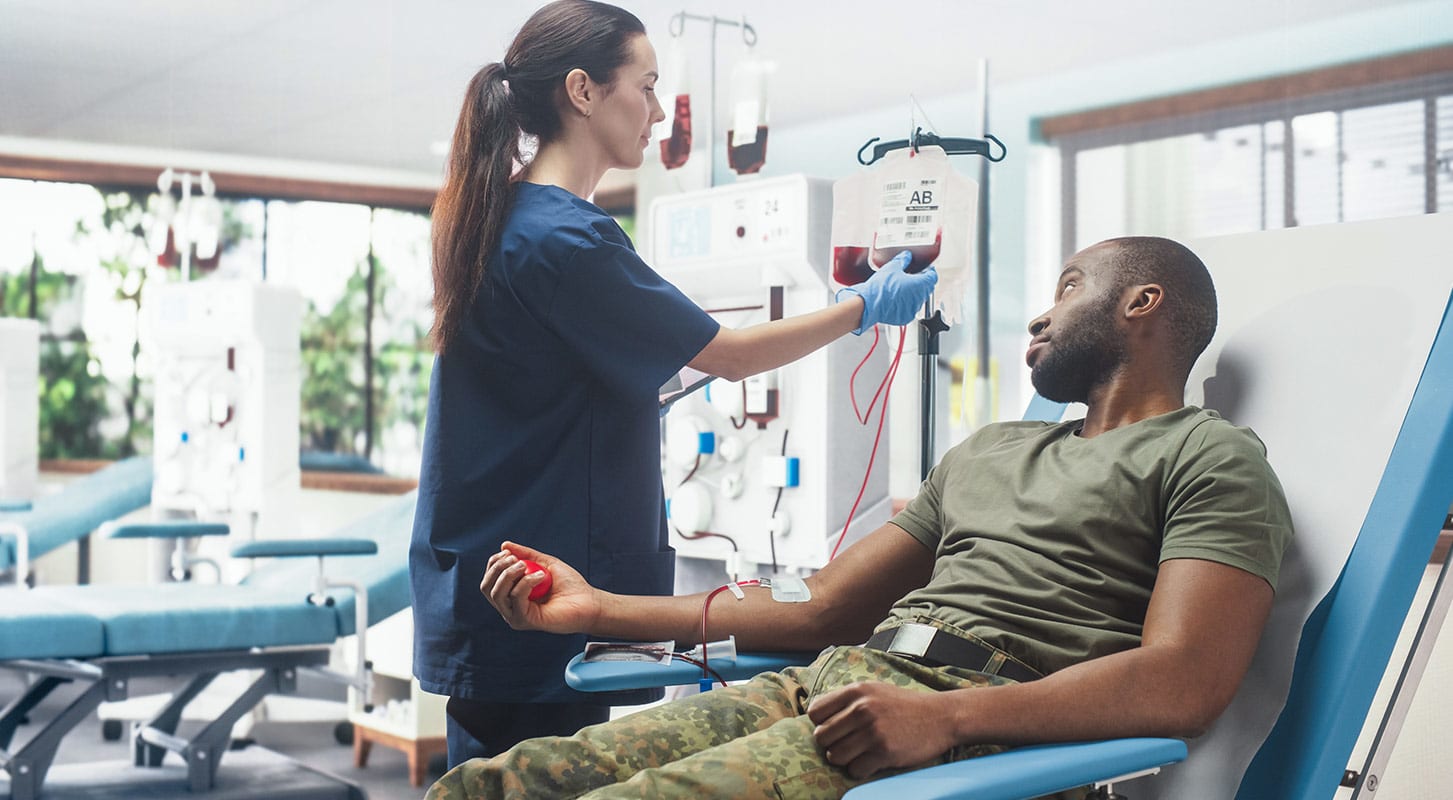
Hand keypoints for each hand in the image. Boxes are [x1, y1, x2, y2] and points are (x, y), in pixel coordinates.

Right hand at [480, 542, 599, 633]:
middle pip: (487, 587)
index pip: (489, 580)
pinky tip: (541, 577)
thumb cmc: (570, 585)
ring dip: (509, 574)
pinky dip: (526, 582)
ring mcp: (516, 616)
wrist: (589, 601)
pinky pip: (516, 598)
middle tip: (516, 560)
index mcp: (511, 595)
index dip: (493, 564)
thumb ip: (526, 554)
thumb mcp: (545, 563)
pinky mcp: (525, 621)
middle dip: (497, 568)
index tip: (508, 552)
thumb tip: (504, 545)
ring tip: (527, 566)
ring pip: (498, 593)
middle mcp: (509, 608)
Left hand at [807, 681, 957, 778]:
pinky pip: (855, 770)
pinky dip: (861, 770)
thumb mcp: (874, 691)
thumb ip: (847, 700)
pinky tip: (873, 761)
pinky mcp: (884, 752)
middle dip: (832, 744)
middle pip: (821, 736)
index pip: (815, 711)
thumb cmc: (905, 705)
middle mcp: (862, 708)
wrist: (941, 717)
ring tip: (859, 753)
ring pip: (835, 756)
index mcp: (857, 691)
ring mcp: (873, 731)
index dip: (822, 723)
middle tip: (848, 744)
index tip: (835, 728)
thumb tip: (816, 716)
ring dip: (845, 759)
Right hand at [835, 250, 938, 333]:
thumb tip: (907, 256)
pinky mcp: (905, 317)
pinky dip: (907, 303)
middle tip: (912, 276)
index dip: (929, 272)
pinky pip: (910, 308)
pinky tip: (897, 298)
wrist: (869, 304)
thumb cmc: (881, 287)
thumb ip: (903, 260)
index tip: (926, 269)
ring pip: (919, 299)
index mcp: (920, 284)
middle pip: (927, 288)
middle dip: (921, 282)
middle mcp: (919, 298)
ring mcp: (913, 309)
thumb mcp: (892, 267)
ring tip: (902, 287)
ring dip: (914, 293)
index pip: (933, 277)